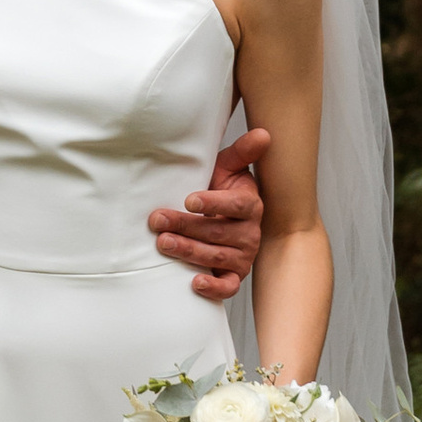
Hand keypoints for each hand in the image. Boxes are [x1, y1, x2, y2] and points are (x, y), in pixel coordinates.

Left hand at [150, 124, 267, 302]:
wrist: (223, 218)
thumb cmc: (221, 189)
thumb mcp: (229, 167)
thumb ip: (243, 151)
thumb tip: (263, 133)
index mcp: (250, 205)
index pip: (236, 205)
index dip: (214, 202)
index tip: (189, 200)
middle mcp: (250, 232)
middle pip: (218, 232)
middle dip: (186, 226)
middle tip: (157, 220)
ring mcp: (242, 256)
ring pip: (217, 257)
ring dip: (189, 251)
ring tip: (164, 243)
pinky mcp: (234, 275)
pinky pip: (228, 287)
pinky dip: (213, 288)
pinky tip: (194, 282)